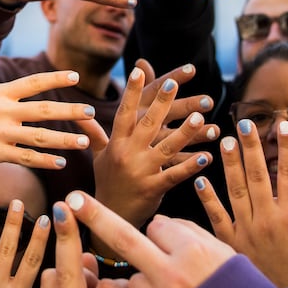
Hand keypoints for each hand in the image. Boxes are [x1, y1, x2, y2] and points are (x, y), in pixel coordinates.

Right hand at [0, 50, 103, 174]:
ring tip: (84, 141)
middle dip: (70, 111)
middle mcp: (2, 111)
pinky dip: (45, 161)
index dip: (55, 79)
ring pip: (40, 136)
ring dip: (65, 139)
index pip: (32, 82)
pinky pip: (26, 158)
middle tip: (91, 112)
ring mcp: (0, 134)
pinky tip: (60, 163)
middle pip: (44, 109)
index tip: (75, 76)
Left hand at [64, 191, 235, 287]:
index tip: (159, 236)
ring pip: (132, 280)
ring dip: (144, 283)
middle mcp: (172, 275)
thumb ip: (190, 235)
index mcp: (194, 252)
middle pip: (125, 239)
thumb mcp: (225, 256)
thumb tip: (158, 223)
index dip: (162, 236)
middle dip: (96, 216)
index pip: (158, 227)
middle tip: (70, 200)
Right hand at [92, 67, 213, 236]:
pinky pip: (175, 174)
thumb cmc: (107, 184)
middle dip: (161, 103)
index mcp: (116, 144)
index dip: (132, 91)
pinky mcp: (154, 189)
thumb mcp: (98, 157)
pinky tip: (207, 156)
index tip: (138, 70)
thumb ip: (94, 134)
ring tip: (200, 117)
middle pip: (147, 124)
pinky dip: (191, 165)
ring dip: (184, 132)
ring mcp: (141, 172)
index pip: (124, 113)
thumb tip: (80, 113)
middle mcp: (127, 154)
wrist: (109, 217)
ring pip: (166, 147)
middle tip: (174, 84)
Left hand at [195, 120, 287, 287]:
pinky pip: (216, 217)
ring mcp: (245, 231)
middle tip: (244, 123)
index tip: (284, 126)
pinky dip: (208, 198)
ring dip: (229, 165)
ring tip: (223, 141)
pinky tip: (201, 180)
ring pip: (235, 190)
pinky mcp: (228, 243)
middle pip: (258, 176)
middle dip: (251, 147)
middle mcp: (267, 221)